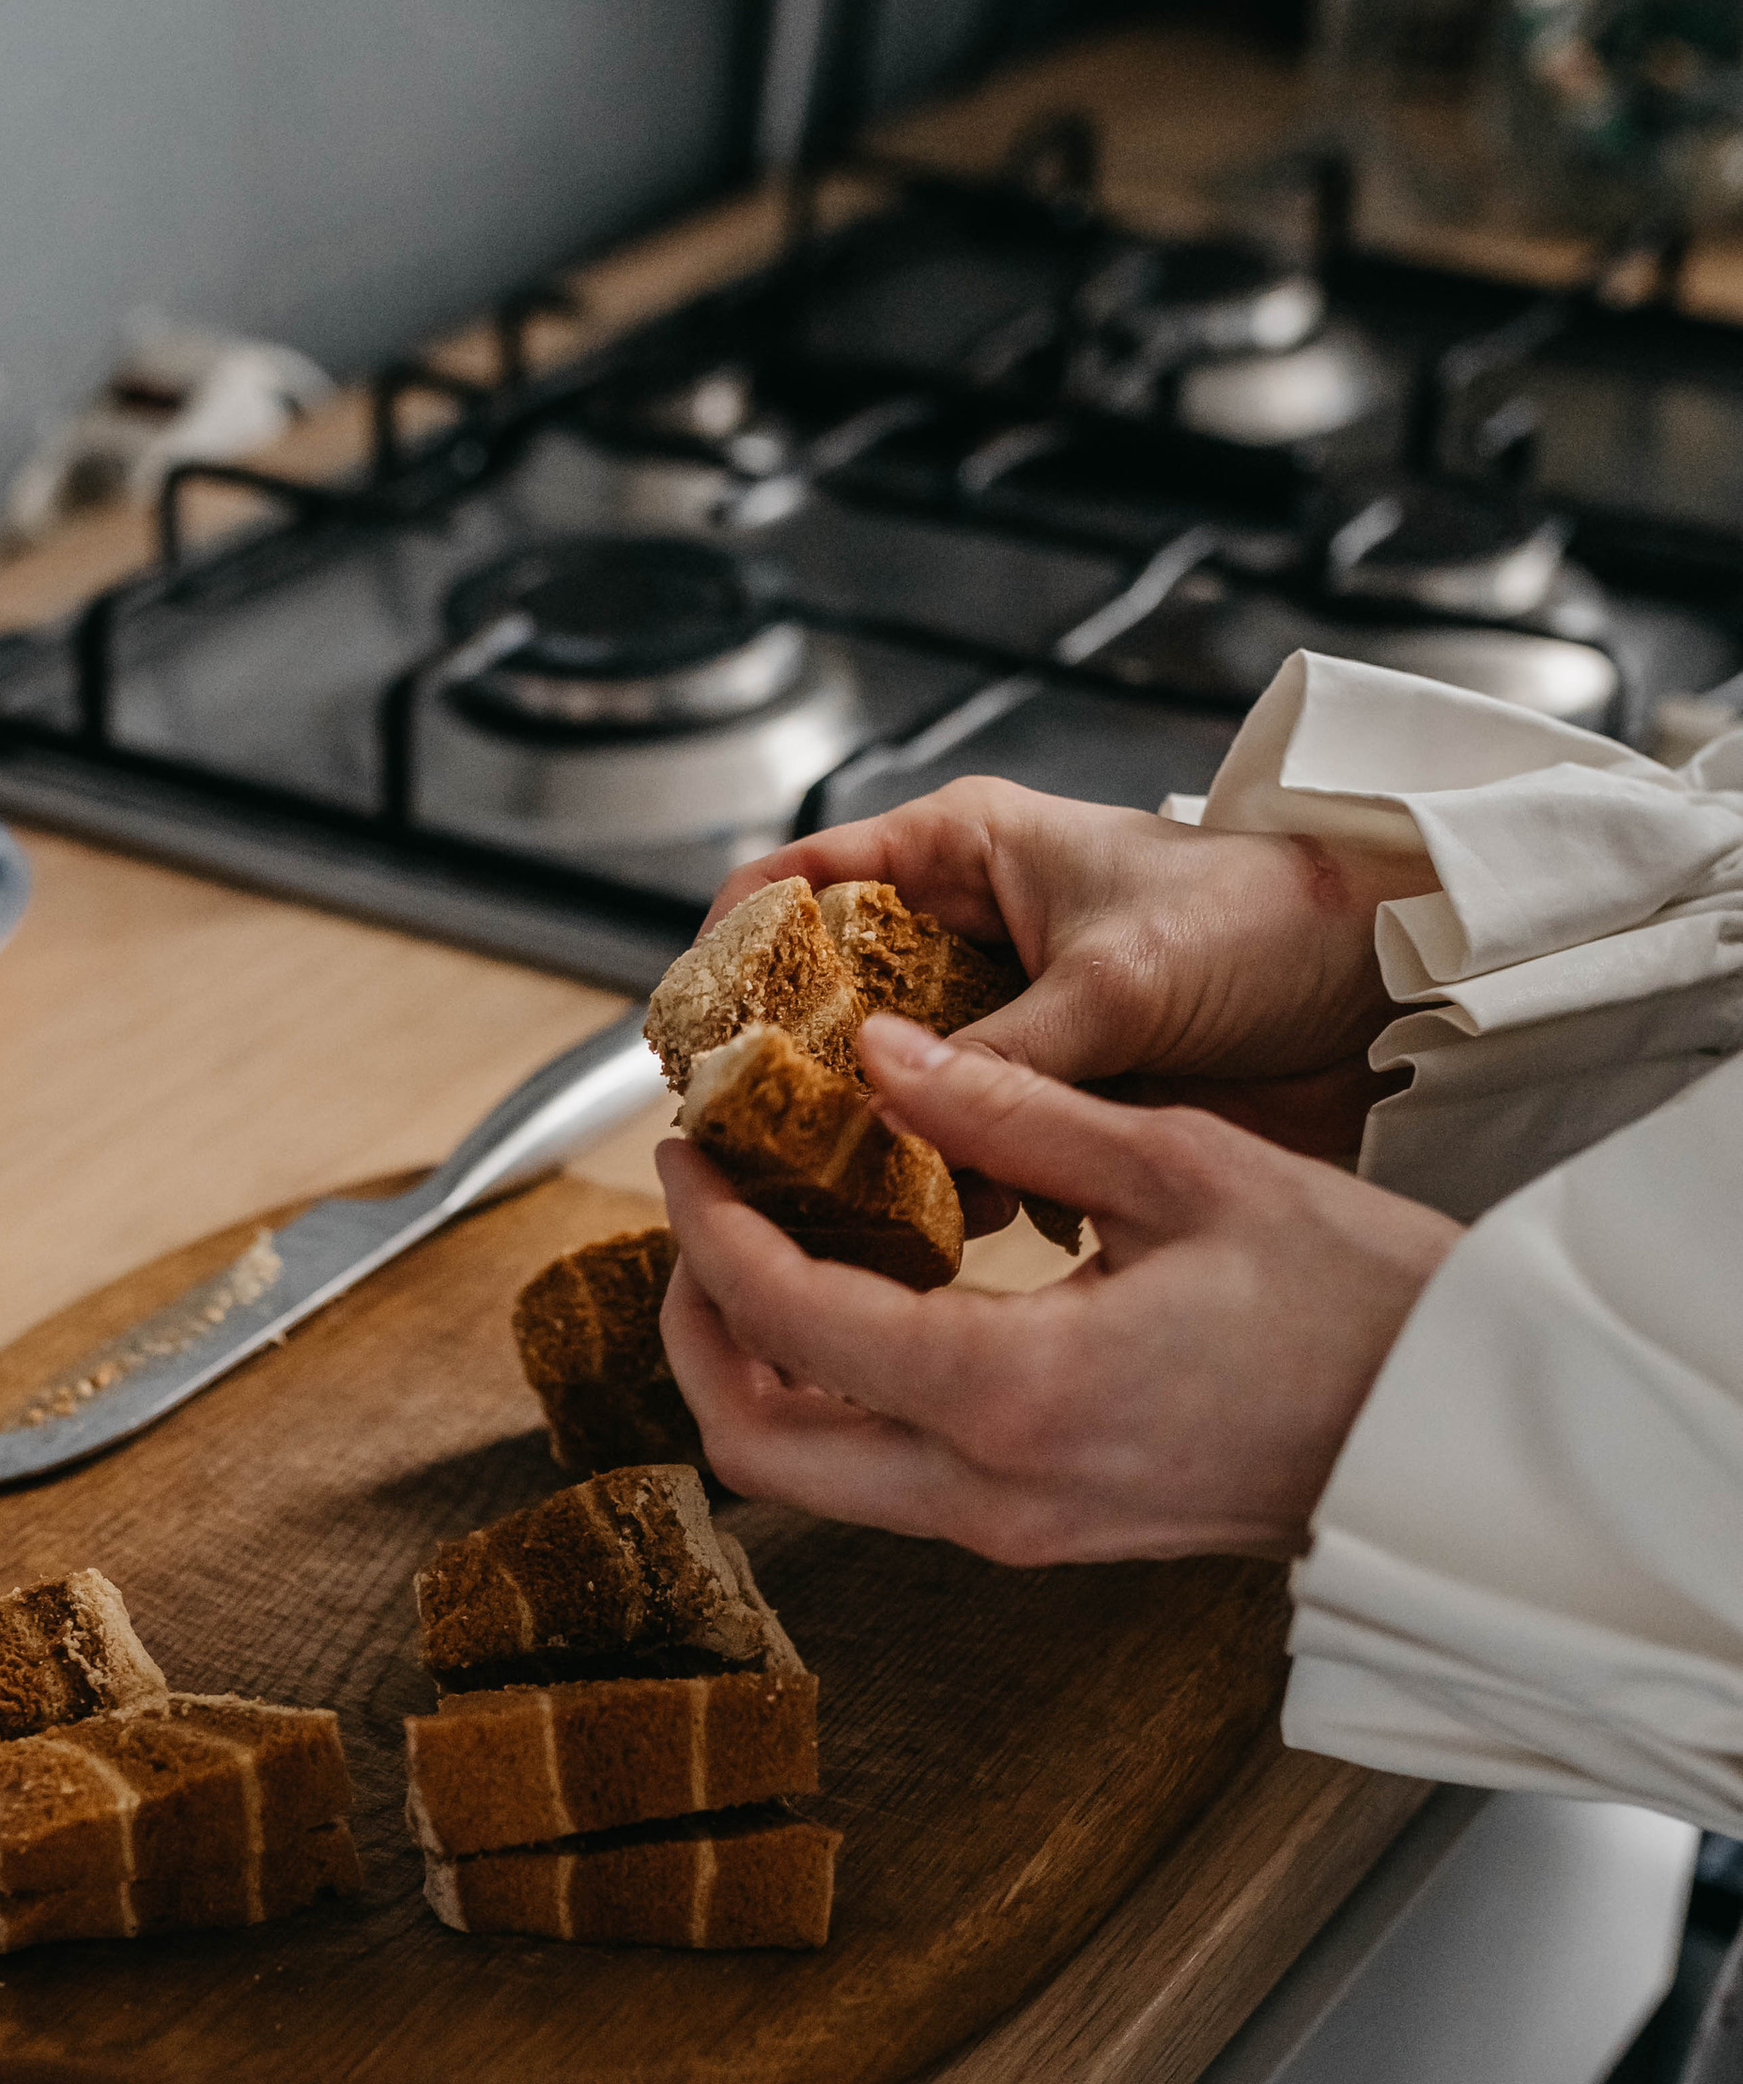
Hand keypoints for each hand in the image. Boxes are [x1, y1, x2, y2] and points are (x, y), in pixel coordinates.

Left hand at [656, 1016, 1458, 1564]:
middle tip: (702, 1218)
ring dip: (759, 1367)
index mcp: (1012, 1394)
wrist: (1457, 1431)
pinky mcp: (1039, 1532)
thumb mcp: (1181, 1165)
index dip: (708, 1228)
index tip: (688, 1152)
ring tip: (775, 1242)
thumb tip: (875, 1053)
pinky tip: (868, 1295)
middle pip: (752, 1446)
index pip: (785, 1321)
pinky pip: (885, 1477)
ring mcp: (1011, 1529)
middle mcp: (990, 1491)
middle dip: (694, 1328)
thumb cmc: (1359, 1302)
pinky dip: (837, 1395)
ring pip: (810, 1477)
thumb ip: (1008, 1108)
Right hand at [707, 776, 1416, 1161]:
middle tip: (767, 1157)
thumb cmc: (1270, 919)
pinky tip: (974, 1228)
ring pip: (891, 1089)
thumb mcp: (1122, 980)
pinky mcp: (1048, 1091)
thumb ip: (1004, 1052)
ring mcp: (1003, 1019)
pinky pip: (966, 1144)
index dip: (730, 952)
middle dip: (798, 1082)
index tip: (696, 1036)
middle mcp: (965, 936)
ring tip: (885, 1210)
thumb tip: (892, 1117)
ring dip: (884, 1153)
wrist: (1387, 981)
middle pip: (824, 1007)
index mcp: (961, 854)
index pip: (794, 881)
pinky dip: (961, 1188)